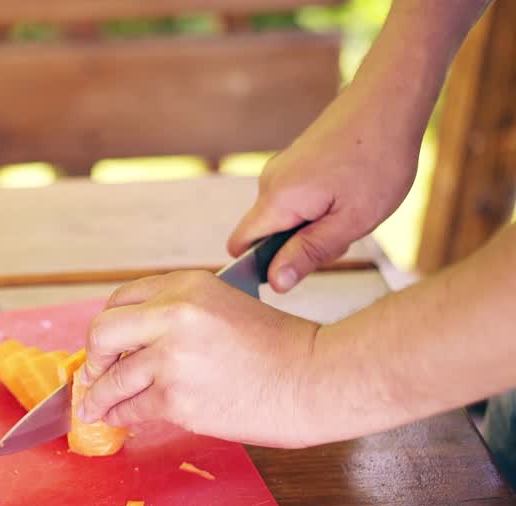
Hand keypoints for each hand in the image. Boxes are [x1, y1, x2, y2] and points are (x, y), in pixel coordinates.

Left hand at [78, 271, 321, 447]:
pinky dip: (119, 416)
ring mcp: (171, 359)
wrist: (318, 378)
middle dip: (92, 357)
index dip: (109, 326)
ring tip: (90, 407)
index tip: (104, 345)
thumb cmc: (283, 348)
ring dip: (96, 396)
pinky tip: (118, 419)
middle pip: (102, 333)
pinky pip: (130, 408)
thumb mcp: (227, 306)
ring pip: (111, 378)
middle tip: (92, 373)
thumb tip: (139, 343)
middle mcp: (173, 316)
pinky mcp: (176, 398)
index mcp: (187, 286)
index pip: (122, 300)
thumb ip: (182, 316)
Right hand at [228, 88, 420, 292]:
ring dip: (313, 227)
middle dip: (297, 247)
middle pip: (265, 234)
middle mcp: (269, 183)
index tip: (293, 271)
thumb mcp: (351, 221)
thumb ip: (309, 253)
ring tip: (352, 210)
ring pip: (284, 218)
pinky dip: (319, 209)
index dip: (257, 267)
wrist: (389, 100)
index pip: (239, 246)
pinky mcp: (296, 163)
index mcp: (277, 200)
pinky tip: (350, 195)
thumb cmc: (378, 160)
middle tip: (342, 236)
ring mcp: (281, 170)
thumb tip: (275, 283)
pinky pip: (296, 200)